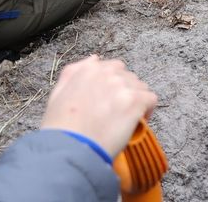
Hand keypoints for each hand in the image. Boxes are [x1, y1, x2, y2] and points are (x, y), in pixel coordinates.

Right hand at [39, 56, 157, 157]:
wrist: (68, 149)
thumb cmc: (60, 128)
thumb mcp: (57, 94)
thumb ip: (74, 72)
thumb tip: (93, 59)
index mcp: (88, 69)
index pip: (112, 68)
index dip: (113, 85)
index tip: (109, 99)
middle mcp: (107, 73)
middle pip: (128, 77)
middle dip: (124, 92)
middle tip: (116, 111)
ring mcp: (122, 86)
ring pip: (140, 88)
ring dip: (135, 101)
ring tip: (124, 119)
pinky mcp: (135, 101)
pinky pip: (151, 99)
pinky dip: (147, 111)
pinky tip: (137, 123)